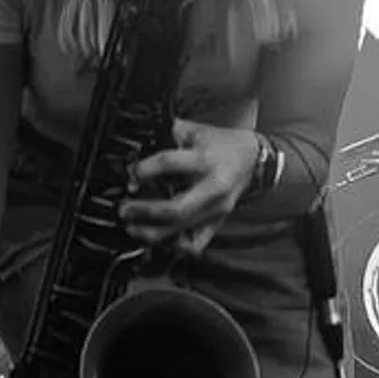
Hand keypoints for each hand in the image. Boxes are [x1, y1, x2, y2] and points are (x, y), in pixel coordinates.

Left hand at [119, 117, 257, 255]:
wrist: (253, 158)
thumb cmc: (220, 143)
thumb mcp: (194, 130)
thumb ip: (167, 136)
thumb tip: (137, 147)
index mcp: (205, 159)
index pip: (170, 163)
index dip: (145, 169)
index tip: (131, 173)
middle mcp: (213, 187)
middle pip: (177, 208)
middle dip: (146, 211)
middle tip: (124, 209)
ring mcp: (217, 208)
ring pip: (183, 228)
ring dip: (153, 232)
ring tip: (132, 228)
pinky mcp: (218, 220)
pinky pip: (199, 241)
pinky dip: (178, 246)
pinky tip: (161, 242)